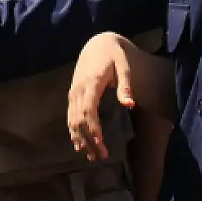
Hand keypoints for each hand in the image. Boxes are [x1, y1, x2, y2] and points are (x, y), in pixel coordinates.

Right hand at [67, 33, 136, 161]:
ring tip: (91, 156)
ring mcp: (73, 93)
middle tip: (101, 157)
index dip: (93, 129)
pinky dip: (74, 132)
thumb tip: (130, 105)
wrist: (97, 43)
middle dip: (89, 140)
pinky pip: (70, 116)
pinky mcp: (73, 95)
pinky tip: (79, 145)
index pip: (89, 110)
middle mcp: (78, 89)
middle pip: (79, 120)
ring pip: (72, 121)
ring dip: (81, 139)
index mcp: (91, 82)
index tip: (101, 144)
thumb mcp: (124, 66)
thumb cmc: (114, 55)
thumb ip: (126, 86)